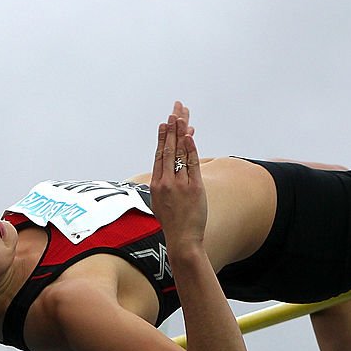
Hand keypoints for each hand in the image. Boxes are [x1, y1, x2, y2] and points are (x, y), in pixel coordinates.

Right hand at [150, 101, 205, 249]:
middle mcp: (166, 182)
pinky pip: (192, 164)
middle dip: (171, 128)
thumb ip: (162, 184)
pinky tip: (190, 134)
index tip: (165, 123)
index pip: (159, 155)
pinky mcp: (194, 188)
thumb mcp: (159, 202)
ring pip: (180, 153)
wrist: (182, 239)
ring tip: (182, 116)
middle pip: (168, 149)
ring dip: (181, 132)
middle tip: (174, 111)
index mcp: (156, 184)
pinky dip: (191, 148)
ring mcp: (179, 185)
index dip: (162, 137)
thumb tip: (165, 169)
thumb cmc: (172, 223)